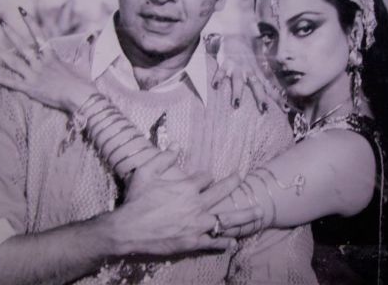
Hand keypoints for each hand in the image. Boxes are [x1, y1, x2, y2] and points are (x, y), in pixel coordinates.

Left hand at [0, 7, 96, 111]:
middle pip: (22, 45)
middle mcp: (40, 63)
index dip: (30, 22)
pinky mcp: (30, 88)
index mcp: (51, 56)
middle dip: (11, 32)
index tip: (21, 11)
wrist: (80, 97)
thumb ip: (85, 49)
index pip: (39, 35)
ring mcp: (34, 75)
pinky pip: (13, 83)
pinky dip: (1, 79)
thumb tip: (93, 35)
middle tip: (1, 22)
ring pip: (13, 61)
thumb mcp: (84, 63)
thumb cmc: (83, 82)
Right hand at [115, 150, 260, 254]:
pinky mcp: (193, 242)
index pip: (205, 177)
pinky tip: (233, 243)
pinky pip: (213, 242)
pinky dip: (224, 243)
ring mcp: (197, 224)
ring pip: (226, 219)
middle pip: (222, 192)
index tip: (203, 178)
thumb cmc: (136, 200)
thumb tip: (177, 144)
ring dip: (244, 215)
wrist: (128, 230)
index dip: (204, 177)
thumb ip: (163, 158)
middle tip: (241, 178)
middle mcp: (197, 205)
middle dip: (233, 183)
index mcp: (187, 187)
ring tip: (259, 212)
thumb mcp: (146, 172)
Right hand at [211, 34, 278, 112]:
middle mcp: (249, 71)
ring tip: (236, 105)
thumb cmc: (247, 55)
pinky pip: (221, 73)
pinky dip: (218, 79)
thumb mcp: (257, 65)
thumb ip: (263, 78)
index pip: (271, 87)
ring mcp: (237, 68)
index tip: (286, 109)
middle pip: (257, 86)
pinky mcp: (225, 64)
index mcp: (258, 73)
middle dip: (261, 98)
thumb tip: (277, 92)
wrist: (235, 36)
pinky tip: (215, 86)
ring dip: (237, 93)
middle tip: (264, 110)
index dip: (278, 98)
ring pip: (238, 82)